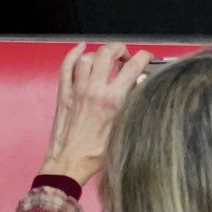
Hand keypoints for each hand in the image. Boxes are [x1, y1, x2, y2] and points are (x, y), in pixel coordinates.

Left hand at [41, 42, 153, 185]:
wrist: (69, 162)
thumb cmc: (97, 153)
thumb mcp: (124, 129)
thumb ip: (133, 102)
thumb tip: (141, 80)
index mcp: (113, 100)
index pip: (133, 67)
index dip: (144, 57)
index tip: (147, 58)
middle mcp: (94, 90)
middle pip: (108, 53)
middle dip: (120, 49)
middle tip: (125, 57)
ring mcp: (77, 89)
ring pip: (87, 57)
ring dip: (99, 54)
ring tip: (106, 60)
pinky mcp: (64, 93)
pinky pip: (66, 66)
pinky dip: (74, 53)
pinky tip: (81, 49)